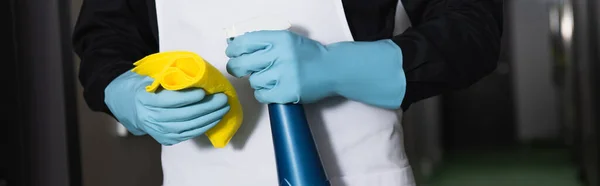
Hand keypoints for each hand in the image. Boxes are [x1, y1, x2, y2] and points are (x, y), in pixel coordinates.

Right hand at [104, 71, 230, 144]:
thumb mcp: (148, 77)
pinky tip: (214, 119)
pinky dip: (203, 127)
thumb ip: (167, 77)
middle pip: (183, 115)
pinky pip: (188, 135)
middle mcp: (150, 118)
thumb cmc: (141, 86)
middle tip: (222, 99)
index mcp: (145, 100)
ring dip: (209, 118)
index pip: (170, 101)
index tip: (203, 92)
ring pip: (188, 127)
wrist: (126, 105)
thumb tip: (193, 74)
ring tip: (223, 109)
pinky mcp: (165, 138)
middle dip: (206, 108)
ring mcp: (158, 131)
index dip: (188, 98)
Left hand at [225, 30, 406, 108]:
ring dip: (258, 81)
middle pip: (243, 63)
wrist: (333, 69)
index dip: (234, 49)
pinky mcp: (287, 92)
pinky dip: (264, 94)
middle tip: (237, 69)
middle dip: (236, 67)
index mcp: (280, 38)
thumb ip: (266, 41)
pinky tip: (272, 89)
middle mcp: (281, 54)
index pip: (245, 42)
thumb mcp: (288, 40)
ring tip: (270, 79)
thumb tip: (236, 45)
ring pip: (254, 81)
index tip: (232, 53)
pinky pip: (262, 95)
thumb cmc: (309, 55)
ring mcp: (284, 74)